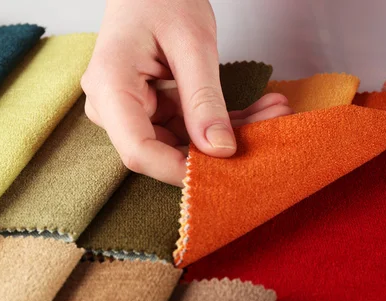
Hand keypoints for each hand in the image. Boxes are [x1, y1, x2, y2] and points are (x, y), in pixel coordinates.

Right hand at [81, 0, 291, 186]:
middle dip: (219, 148)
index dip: (181, 171)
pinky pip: (188, 126)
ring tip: (274, 111)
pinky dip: (223, 119)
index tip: (226, 171)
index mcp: (111, 86)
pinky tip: (260, 108)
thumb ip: (204, 99)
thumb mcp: (192, 44)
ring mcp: (132, 108)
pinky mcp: (152, 108)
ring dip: (231, 131)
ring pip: (184, 141)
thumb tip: (220, 149)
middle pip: (165, 149)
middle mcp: (114, 105)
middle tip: (272, 127)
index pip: (139, 151)